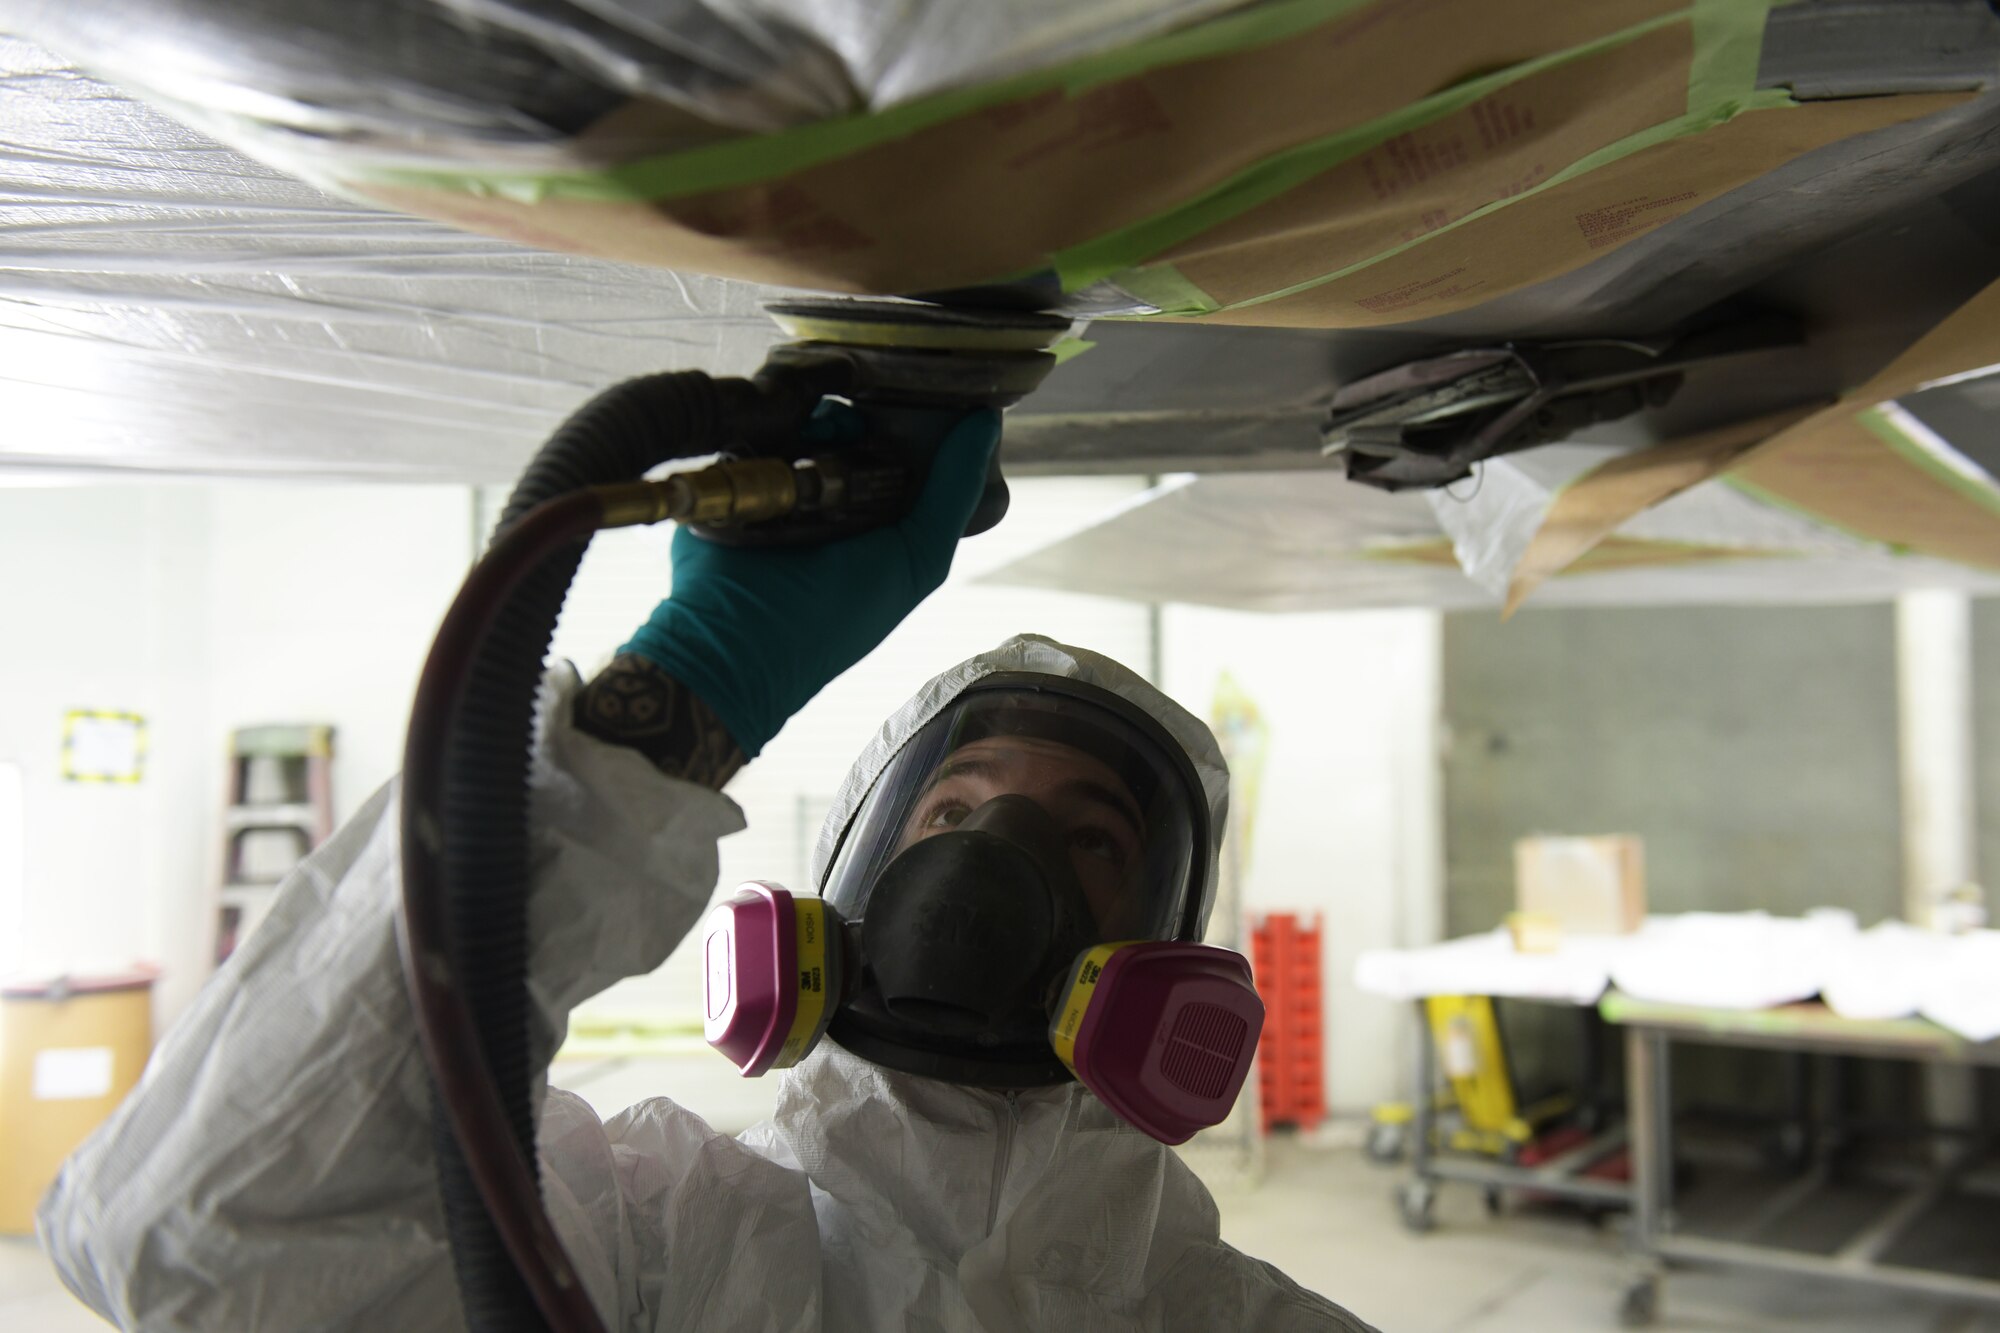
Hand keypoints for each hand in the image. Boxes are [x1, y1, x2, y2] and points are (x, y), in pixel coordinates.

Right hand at [620, 409, 1001, 756]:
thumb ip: (953, 492)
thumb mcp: (916, 556)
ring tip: (840, 420)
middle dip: (873, 404)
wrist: (740, 642)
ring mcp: (782, 478)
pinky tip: (796, 411)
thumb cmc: (836, 615)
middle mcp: (830, 493)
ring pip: (810, 417)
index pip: (904, 446)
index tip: (935, 381)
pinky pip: (760, 422)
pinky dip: (778, 413)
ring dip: (826, 411)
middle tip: (883, 388)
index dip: (922, 414)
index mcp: (875, 512)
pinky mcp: (737, 466)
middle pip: (857, 423)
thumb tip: (986, 420)